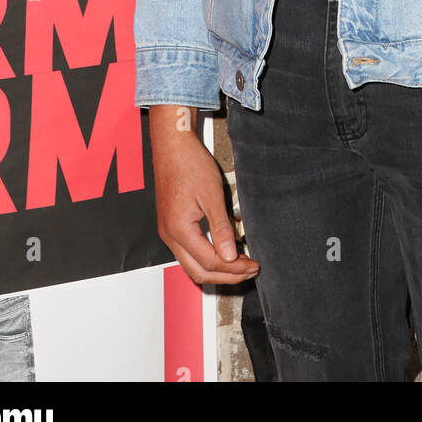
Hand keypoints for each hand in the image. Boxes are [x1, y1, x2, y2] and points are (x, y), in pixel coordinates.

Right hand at [149, 104, 259, 285]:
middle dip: (227, 276)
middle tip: (250, 270)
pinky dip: (207, 258)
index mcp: (179, 229)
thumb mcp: (212, 195)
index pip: (210, 262)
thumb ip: (221, 228)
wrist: (172, 146)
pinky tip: (224, 252)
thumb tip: (231, 256)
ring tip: (240, 265)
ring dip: (217, 270)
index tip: (253, 264)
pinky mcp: (171, 226)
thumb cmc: (190, 164)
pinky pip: (189, 253)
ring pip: (192, 265)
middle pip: (199, 272)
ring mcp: (168, 232)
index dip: (234, 268)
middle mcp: (170, 236)